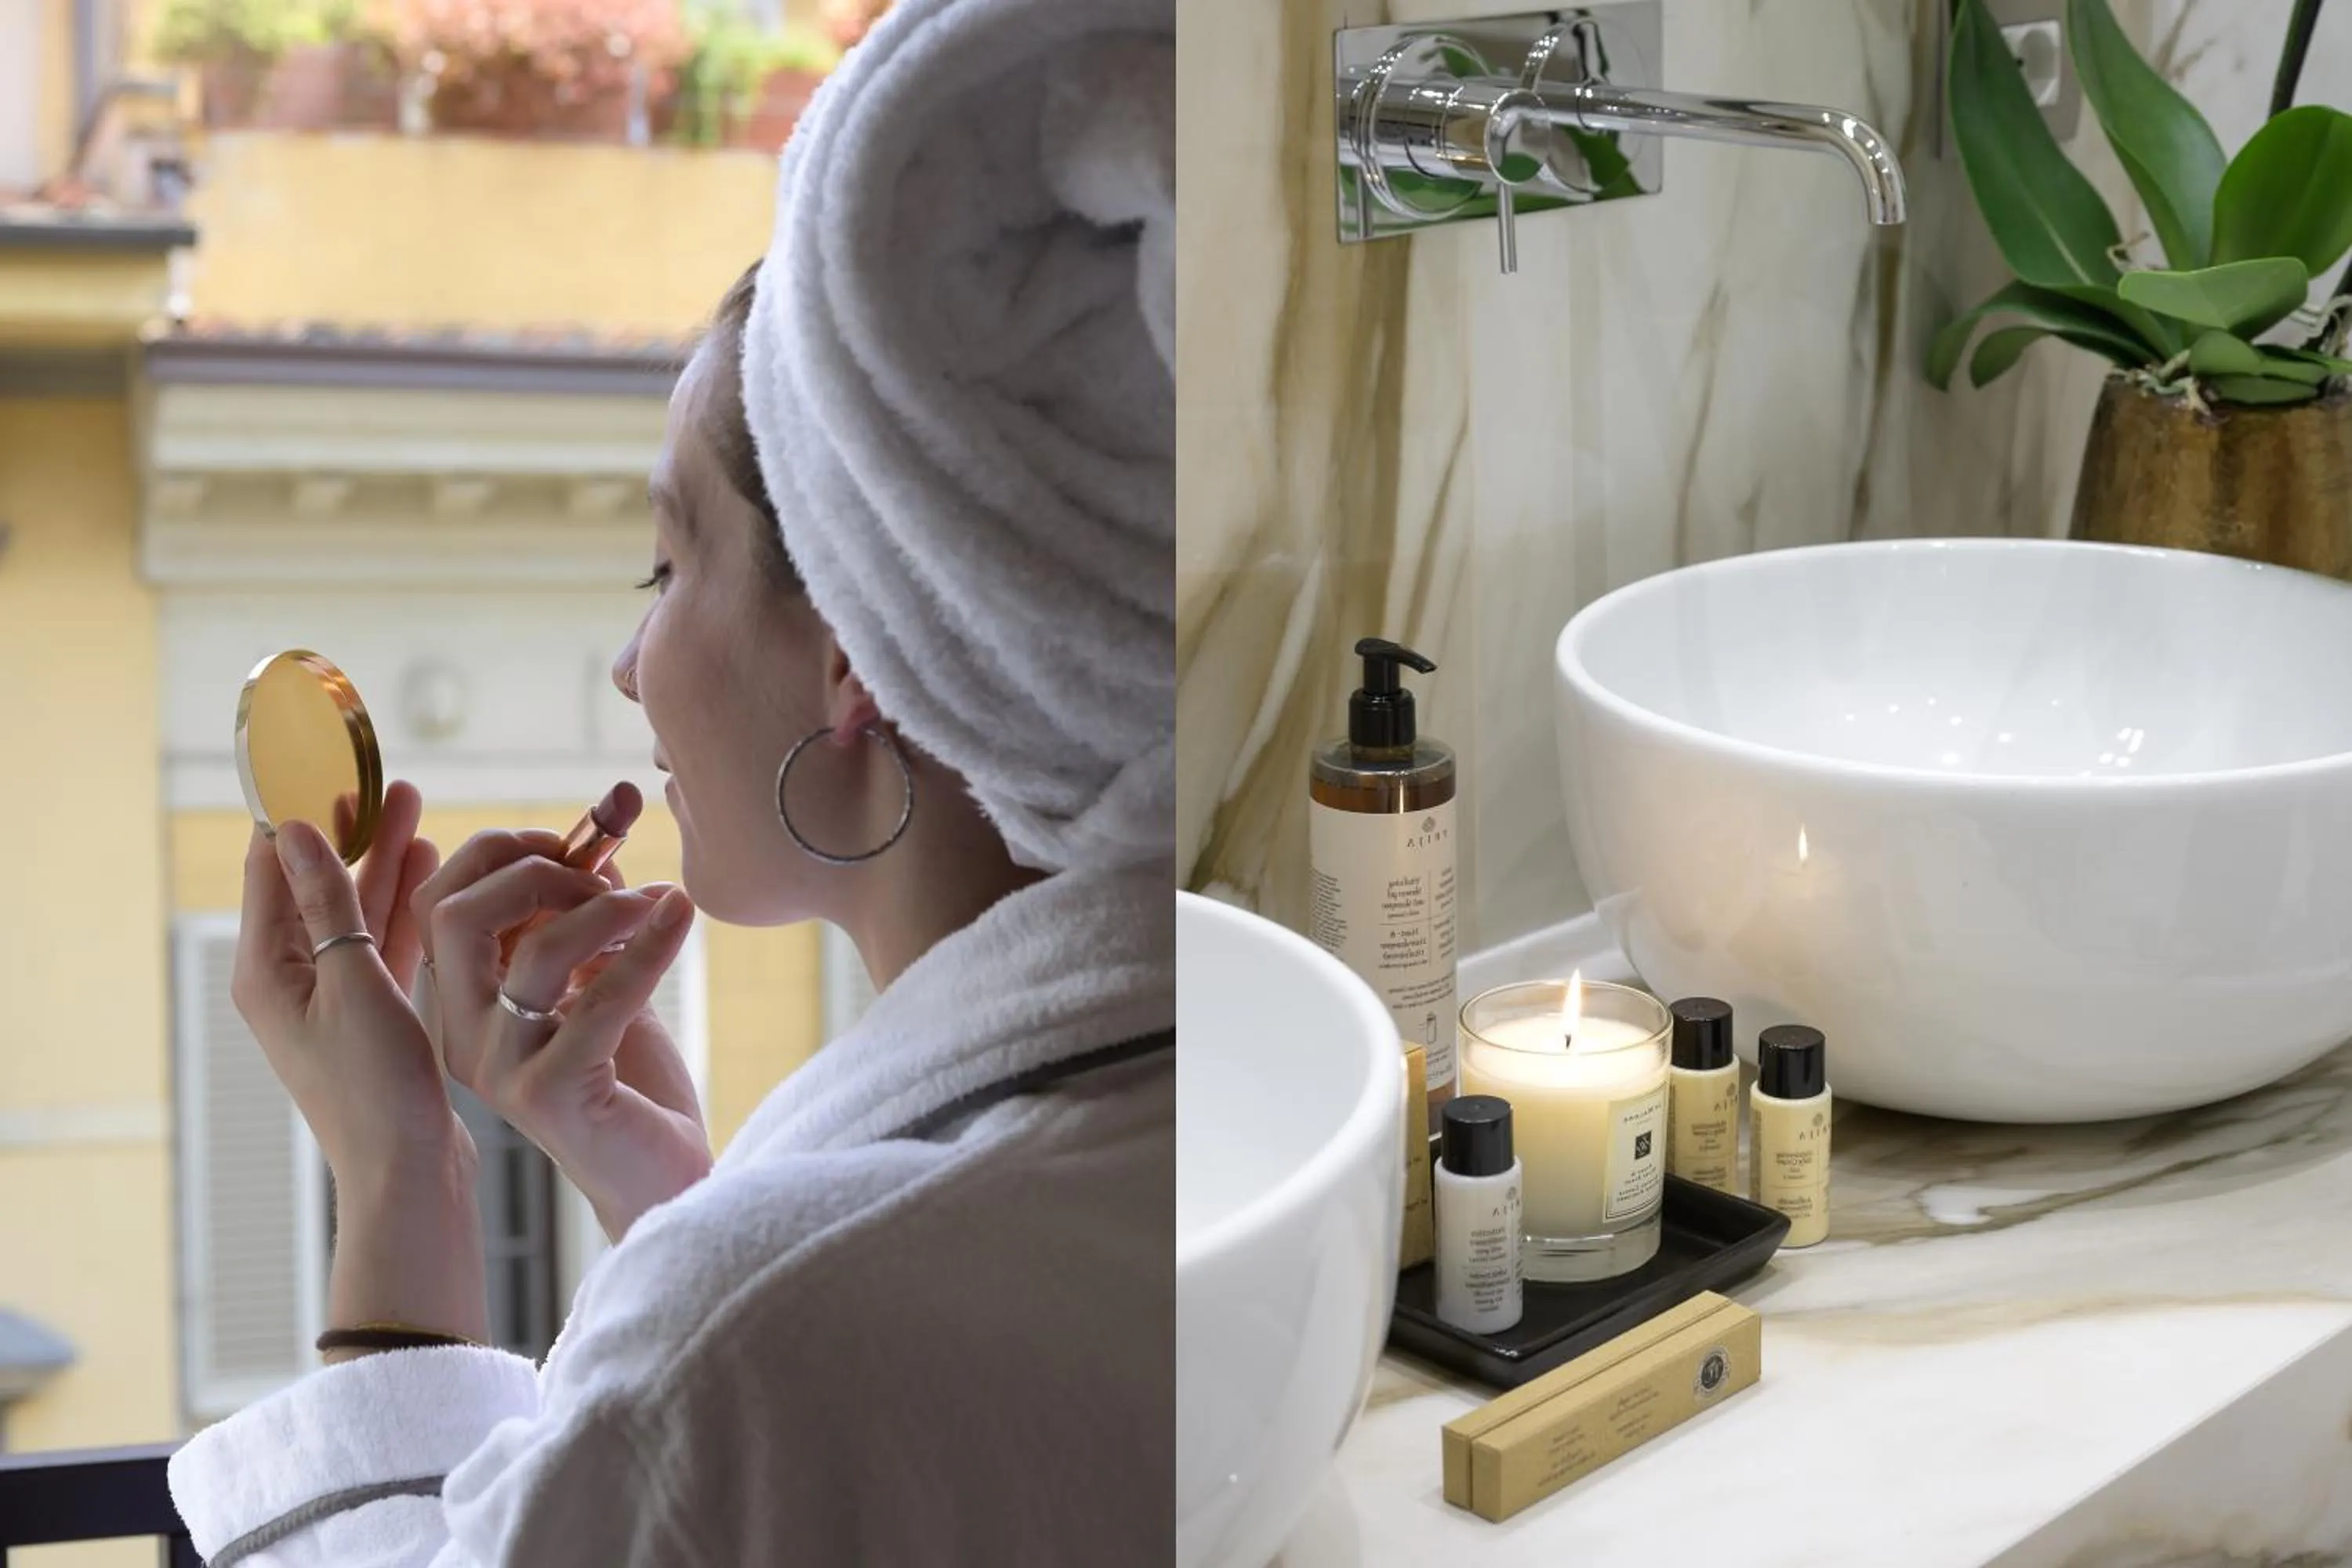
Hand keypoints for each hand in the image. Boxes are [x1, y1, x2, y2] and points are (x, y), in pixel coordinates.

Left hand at [233, 780, 467, 1177]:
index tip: (322, 766)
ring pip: (356, 912)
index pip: (270, 871)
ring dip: (384, 864)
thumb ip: (327, 905)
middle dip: (352, 832)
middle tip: (387, 782)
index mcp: (266, 973)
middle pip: (317, 885)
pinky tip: (429, 871)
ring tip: (416, 812)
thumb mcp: (352, 983)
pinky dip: (404, 907)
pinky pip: (382, 944)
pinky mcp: (370, 1015)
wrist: (408, 1172)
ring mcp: (331, 998)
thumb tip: (291, 832)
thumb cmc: (374, 1090)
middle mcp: (290, 981)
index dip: (296, 816)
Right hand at [414, 826, 712, 1240]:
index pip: (439, 900)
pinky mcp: (551, 1093)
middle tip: (607, 877)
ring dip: (607, 908)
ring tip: (657, 903)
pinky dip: (647, 947)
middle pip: (457, 915)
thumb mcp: (601, 977)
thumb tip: (601, 827)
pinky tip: (680, 916)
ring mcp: (502, 1068)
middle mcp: (464, 1035)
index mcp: (463, 1002)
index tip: (570, 843)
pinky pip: (598, 1000)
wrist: (662, 1174)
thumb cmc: (630, 1079)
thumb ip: (588, 911)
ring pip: (536, 951)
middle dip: (536, 871)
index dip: (500, 853)